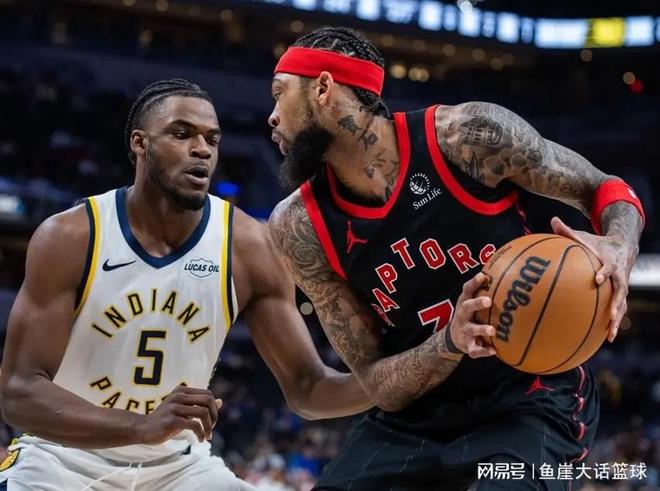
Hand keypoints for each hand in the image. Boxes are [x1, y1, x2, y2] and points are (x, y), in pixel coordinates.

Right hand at [135, 385, 221, 444]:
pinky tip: (200, 440)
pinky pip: (195, 425)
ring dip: (209, 426)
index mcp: (182, 390)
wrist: (142, 429)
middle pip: (208, 401)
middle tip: (211, 428)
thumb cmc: (165, 420)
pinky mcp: (172, 420)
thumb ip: (200, 405)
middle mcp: (179, 396)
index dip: (214, 408)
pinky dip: (201, 433)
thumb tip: (221, 401)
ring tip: (207, 436)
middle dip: (214, 416)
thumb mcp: (184, 410)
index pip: (208, 394)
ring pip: (203, 412)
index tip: (211, 421)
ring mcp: (175, 407)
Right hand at [447, 273, 496, 357]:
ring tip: (492, 330)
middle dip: (476, 303)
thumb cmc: (470, 315)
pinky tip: (494, 351)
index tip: (483, 276)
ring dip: (481, 329)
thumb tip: (508, 273)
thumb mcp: (471, 302)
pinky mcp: (467, 345)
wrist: (453, 337)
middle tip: (488, 300)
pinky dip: (484, 351)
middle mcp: (463, 315)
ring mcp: (464, 330)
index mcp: (465, 303)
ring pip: (471, 329)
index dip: (474, 282)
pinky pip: (475, 350)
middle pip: (467, 307)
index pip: (467, 290)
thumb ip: (485, 292)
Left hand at [551, 216, 635, 341]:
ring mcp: (622, 287)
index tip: (599, 279)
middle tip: (612, 313)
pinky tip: (607, 338)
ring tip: (612, 334)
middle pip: (621, 290)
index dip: (605, 272)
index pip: (609, 267)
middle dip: (617, 302)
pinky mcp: (620, 295)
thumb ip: (568, 231)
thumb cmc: (597, 244)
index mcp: (610, 261)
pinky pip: (618, 310)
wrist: (623, 248)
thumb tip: (552, 220)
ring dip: (618, 319)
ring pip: (622, 305)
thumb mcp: (584, 236)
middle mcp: (619, 276)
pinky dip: (614, 323)